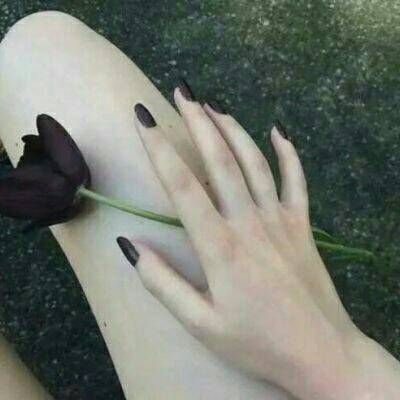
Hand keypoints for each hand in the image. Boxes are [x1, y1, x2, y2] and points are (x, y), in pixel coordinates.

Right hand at [117, 81, 399, 399]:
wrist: (320, 354)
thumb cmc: (256, 342)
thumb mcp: (200, 323)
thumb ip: (162, 283)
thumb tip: (130, 245)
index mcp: (219, 247)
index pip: (182, 186)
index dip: (159, 149)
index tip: (143, 120)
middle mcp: (250, 223)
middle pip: (220, 160)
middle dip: (198, 122)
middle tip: (182, 91)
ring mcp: (280, 220)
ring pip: (255, 162)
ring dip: (233, 129)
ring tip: (214, 105)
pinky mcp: (303, 225)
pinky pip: (296, 180)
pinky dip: (288, 153)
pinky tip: (278, 131)